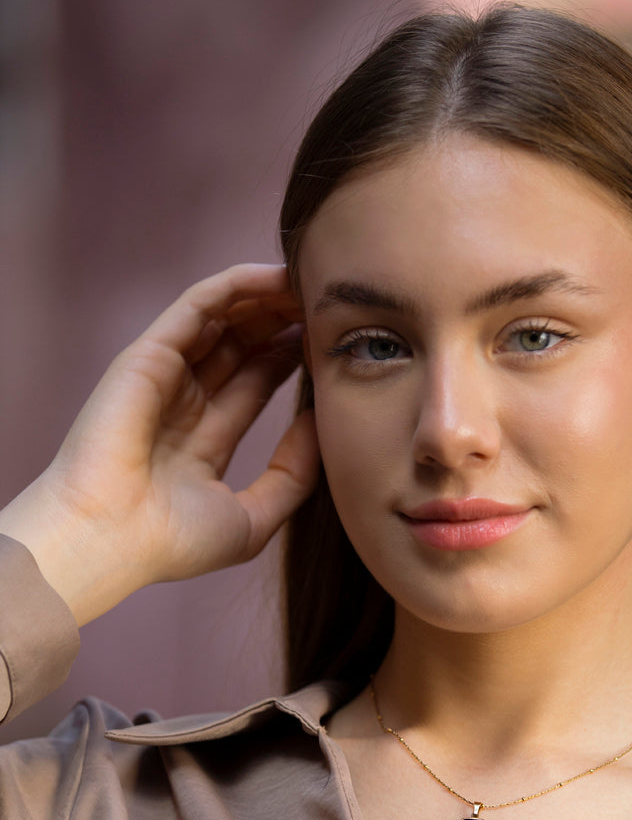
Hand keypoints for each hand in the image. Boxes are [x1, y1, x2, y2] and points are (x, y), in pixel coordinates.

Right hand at [0, 263, 320, 624]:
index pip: (253, 384)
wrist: (114, 539)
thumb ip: (293, 474)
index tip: (330, 345)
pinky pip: (198, 306)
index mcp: (201, 439)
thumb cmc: (174, 542)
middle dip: (282, 323)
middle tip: (326, 305)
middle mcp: (181, 402)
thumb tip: (320, 426)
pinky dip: (236, 286)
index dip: (290, 360)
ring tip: (309, 282)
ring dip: (265, 298)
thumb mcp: (254, 517)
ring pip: (222, 319)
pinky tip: (274, 276)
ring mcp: (164, 375)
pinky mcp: (149, 354)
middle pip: (240, 346)